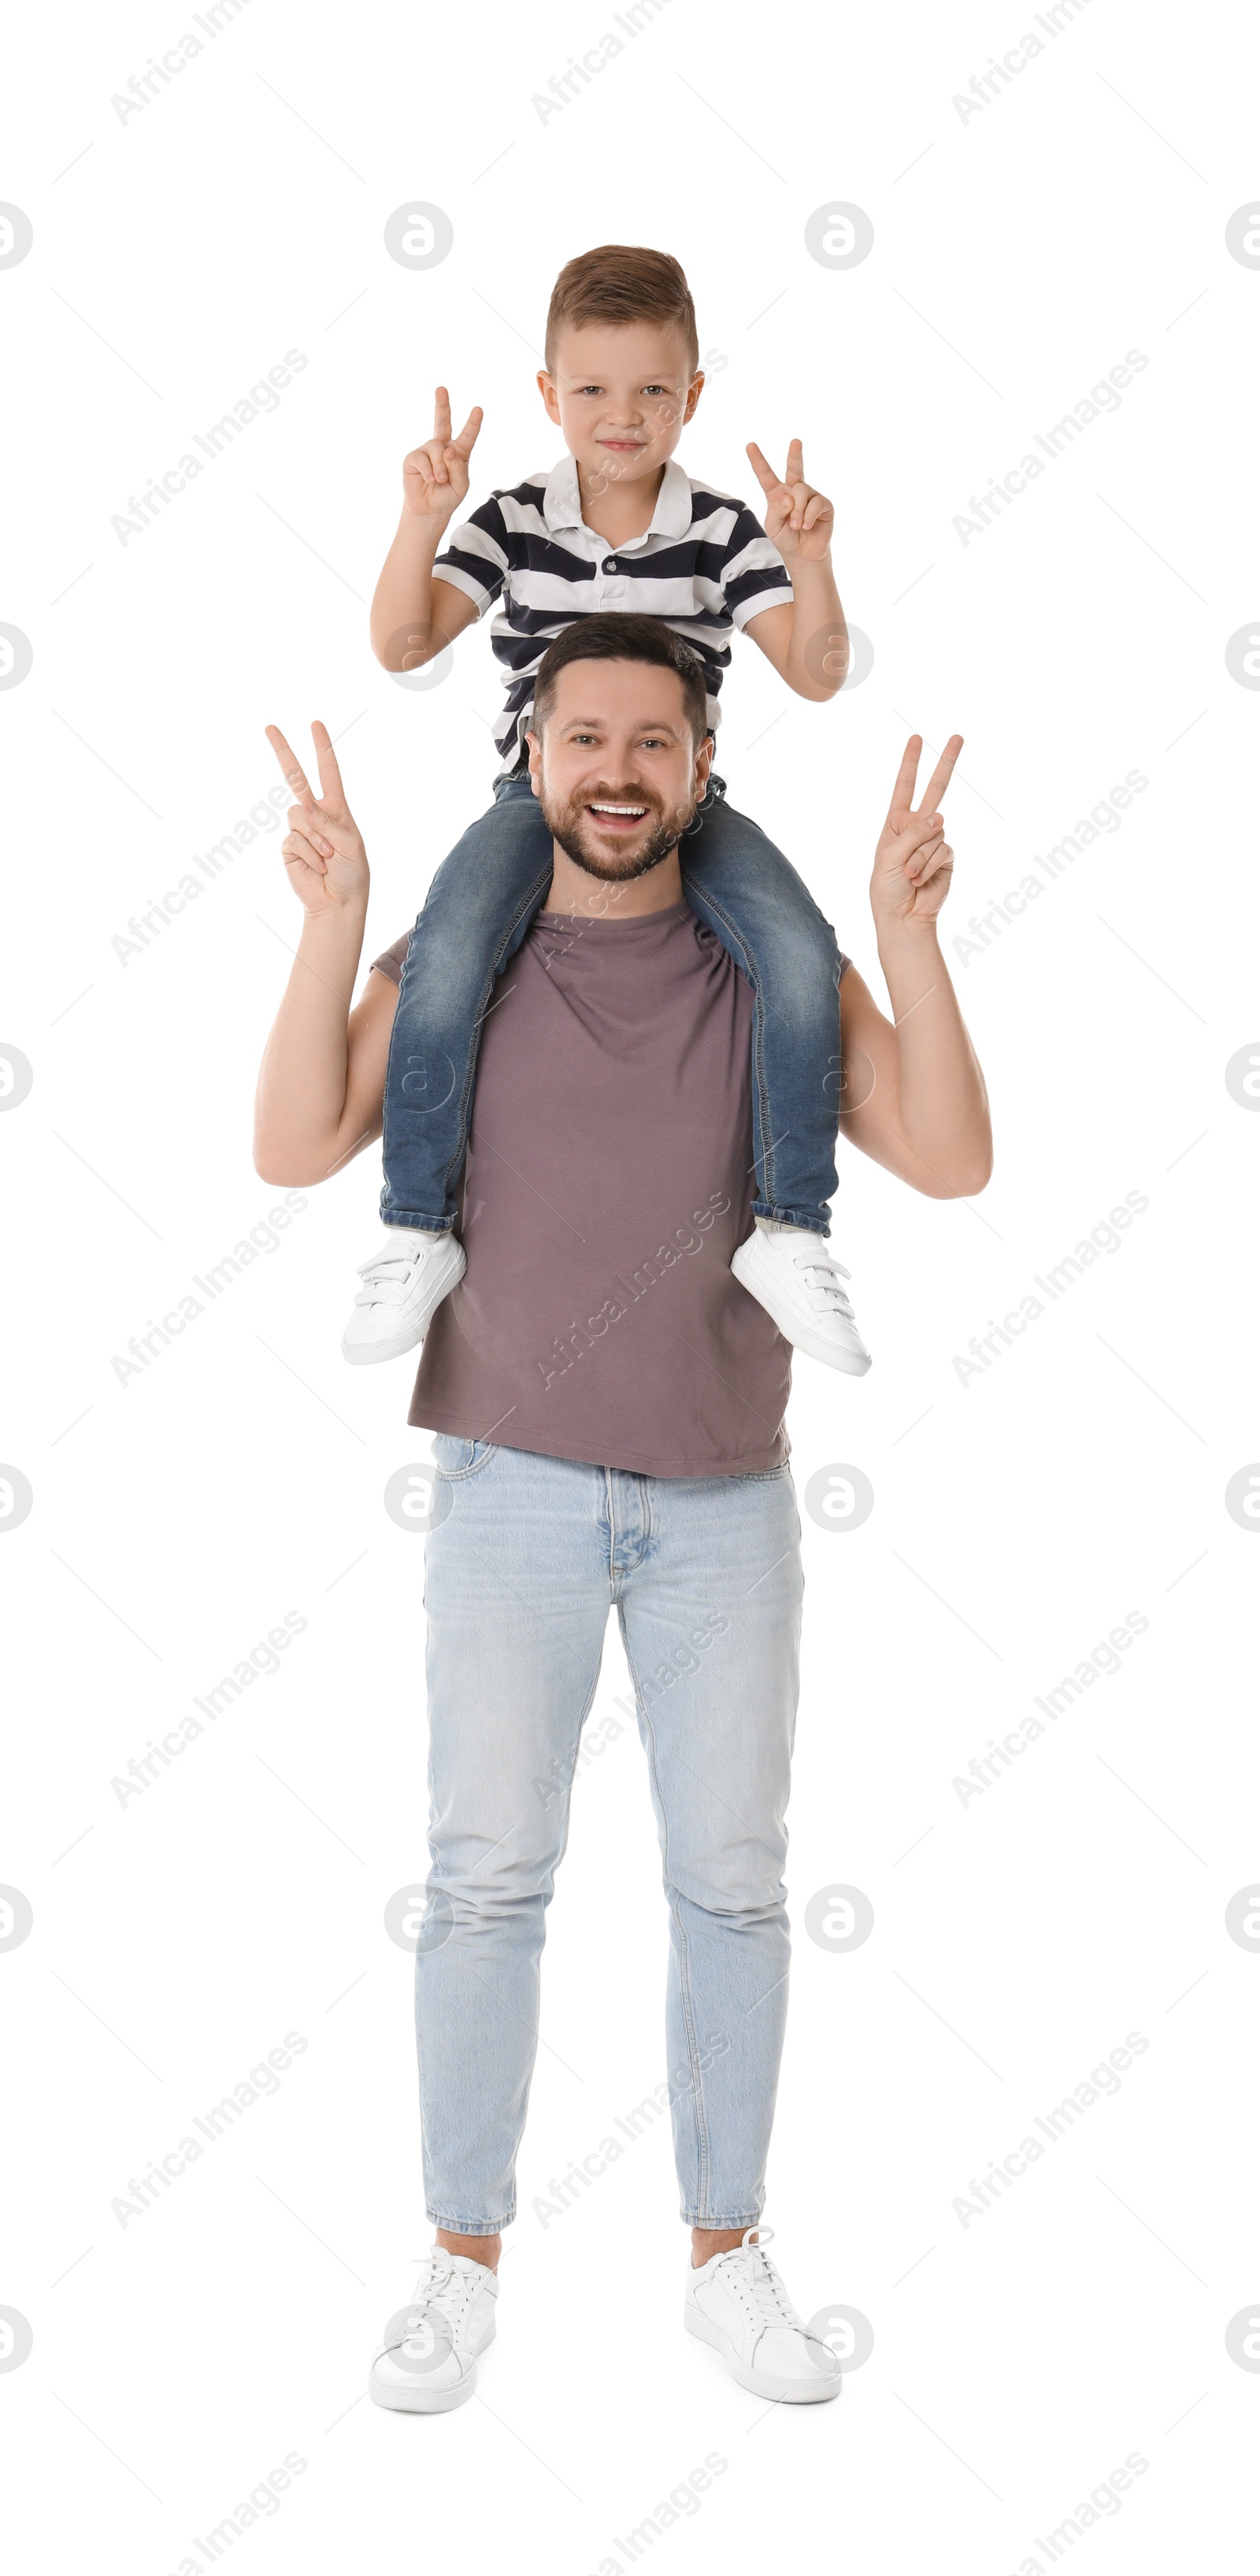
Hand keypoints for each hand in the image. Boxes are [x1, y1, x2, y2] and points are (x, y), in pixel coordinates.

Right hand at [264, 721, 368, 918]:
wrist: (337, 902)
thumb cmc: (351, 873)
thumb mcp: (350, 843)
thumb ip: (328, 822)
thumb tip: (303, 805)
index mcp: (336, 808)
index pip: (328, 772)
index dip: (322, 748)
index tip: (315, 724)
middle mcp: (315, 814)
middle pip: (295, 778)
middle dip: (283, 751)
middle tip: (269, 726)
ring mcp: (299, 829)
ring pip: (297, 816)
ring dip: (316, 839)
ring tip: (328, 859)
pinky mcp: (288, 847)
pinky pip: (293, 840)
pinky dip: (308, 854)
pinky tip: (316, 867)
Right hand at [402, 385, 482, 523]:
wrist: (430, 510)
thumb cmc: (448, 496)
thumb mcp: (461, 485)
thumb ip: (458, 467)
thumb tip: (447, 449)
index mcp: (458, 452)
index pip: (467, 436)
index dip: (473, 424)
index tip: (478, 410)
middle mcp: (442, 447)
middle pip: (442, 422)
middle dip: (442, 405)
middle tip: (441, 389)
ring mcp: (426, 451)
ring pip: (436, 446)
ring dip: (440, 465)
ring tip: (440, 479)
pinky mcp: (413, 458)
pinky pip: (422, 458)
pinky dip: (428, 470)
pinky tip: (430, 479)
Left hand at [746, 439, 833, 563]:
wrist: (803, 555)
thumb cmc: (786, 538)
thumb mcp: (773, 526)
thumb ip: (776, 510)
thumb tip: (789, 496)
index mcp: (777, 493)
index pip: (766, 475)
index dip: (758, 461)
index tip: (750, 445)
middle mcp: (794, 490)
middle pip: (794, 468)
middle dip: (795, 455)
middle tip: (796, 442)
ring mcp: (810, 495)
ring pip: (801, 491)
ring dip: (797, 511)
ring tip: (796, 526)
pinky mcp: (824, 504)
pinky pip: (815, 503)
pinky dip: (808, 516)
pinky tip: (806, 526)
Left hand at [871, 734, 963, 936]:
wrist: (903, 916)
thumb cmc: (887, 887)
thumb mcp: (889, 856)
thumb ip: (913, 833)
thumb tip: (941, 817)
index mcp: (896, 823)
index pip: (905, 787)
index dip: (911, 763)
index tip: (917, 739)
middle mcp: (917, 828)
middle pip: (935, 790)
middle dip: (946, 763)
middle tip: (958, 736)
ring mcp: (934, 841)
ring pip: (935, 834)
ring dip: (920, 857)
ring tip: (909, 876)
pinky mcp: (947, 857)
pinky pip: (943, 850)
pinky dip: (930, 865)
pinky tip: (922, 879)